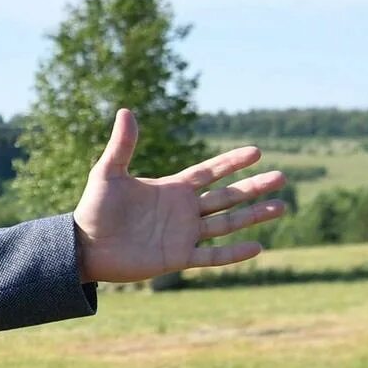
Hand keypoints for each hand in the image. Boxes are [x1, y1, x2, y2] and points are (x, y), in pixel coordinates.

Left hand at [72, 109, 289, 283]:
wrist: (85, 246)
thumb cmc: (94, 208)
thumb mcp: (108, 173)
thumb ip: (122, 145)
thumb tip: (125, 110)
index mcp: (172, 189)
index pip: (210, 172)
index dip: (232, 162)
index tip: (257, 152)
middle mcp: (183, 211)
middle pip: (227, 197)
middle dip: (254, 188)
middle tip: (282, 177)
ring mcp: (183, 234)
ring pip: (227, 224)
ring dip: (254, 215)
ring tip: (281, 205)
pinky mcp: (178, 257)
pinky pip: (212, 255)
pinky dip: (234, 254)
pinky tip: (258, 247)